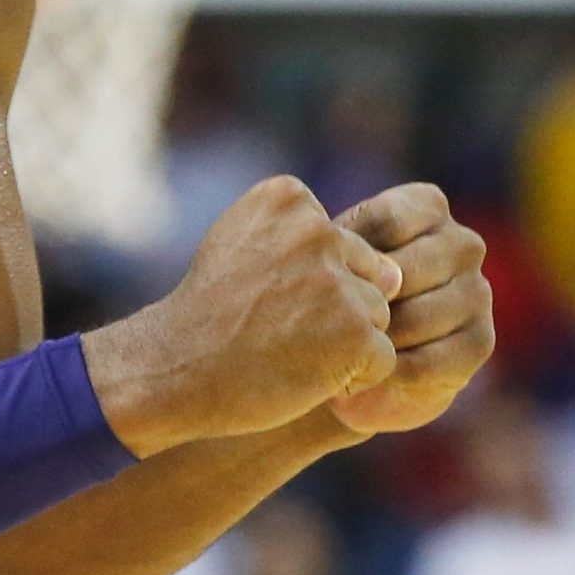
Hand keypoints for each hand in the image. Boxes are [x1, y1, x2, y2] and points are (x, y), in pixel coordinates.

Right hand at [83, 176, 399, 457]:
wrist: (176, 369)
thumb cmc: (209, 312)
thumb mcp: (241, 243)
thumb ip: (309, 242)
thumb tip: (398, 272)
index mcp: (288, 197)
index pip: (340, 240)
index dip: (308, 278)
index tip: (259, 292)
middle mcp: (317, 230)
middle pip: (367, 273)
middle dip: (334, 307)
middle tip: (275, 328)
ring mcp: (337, 283)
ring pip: (377, 315)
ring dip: (344, 342)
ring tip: (288, 351)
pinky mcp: (354, 334)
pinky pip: (382, 356)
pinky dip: (353, 376)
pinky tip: (306, 376)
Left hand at [324, 183, 494, 435]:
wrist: (361, 361)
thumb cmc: (336, 294)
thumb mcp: (329, 259)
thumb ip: (336, 247)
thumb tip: (340, 253)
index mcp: (427, 207)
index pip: (388, 221)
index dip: (348, 256)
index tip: (319, 279)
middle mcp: (463, 244)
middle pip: (405, 271)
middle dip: (362, 304)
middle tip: (324, 328)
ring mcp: (478, 293)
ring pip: (416, 318)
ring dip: (373, 342)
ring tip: (340, 353)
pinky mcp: (480, 342)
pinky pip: (430, 361)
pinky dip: (390, 374)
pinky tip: (363, 376)